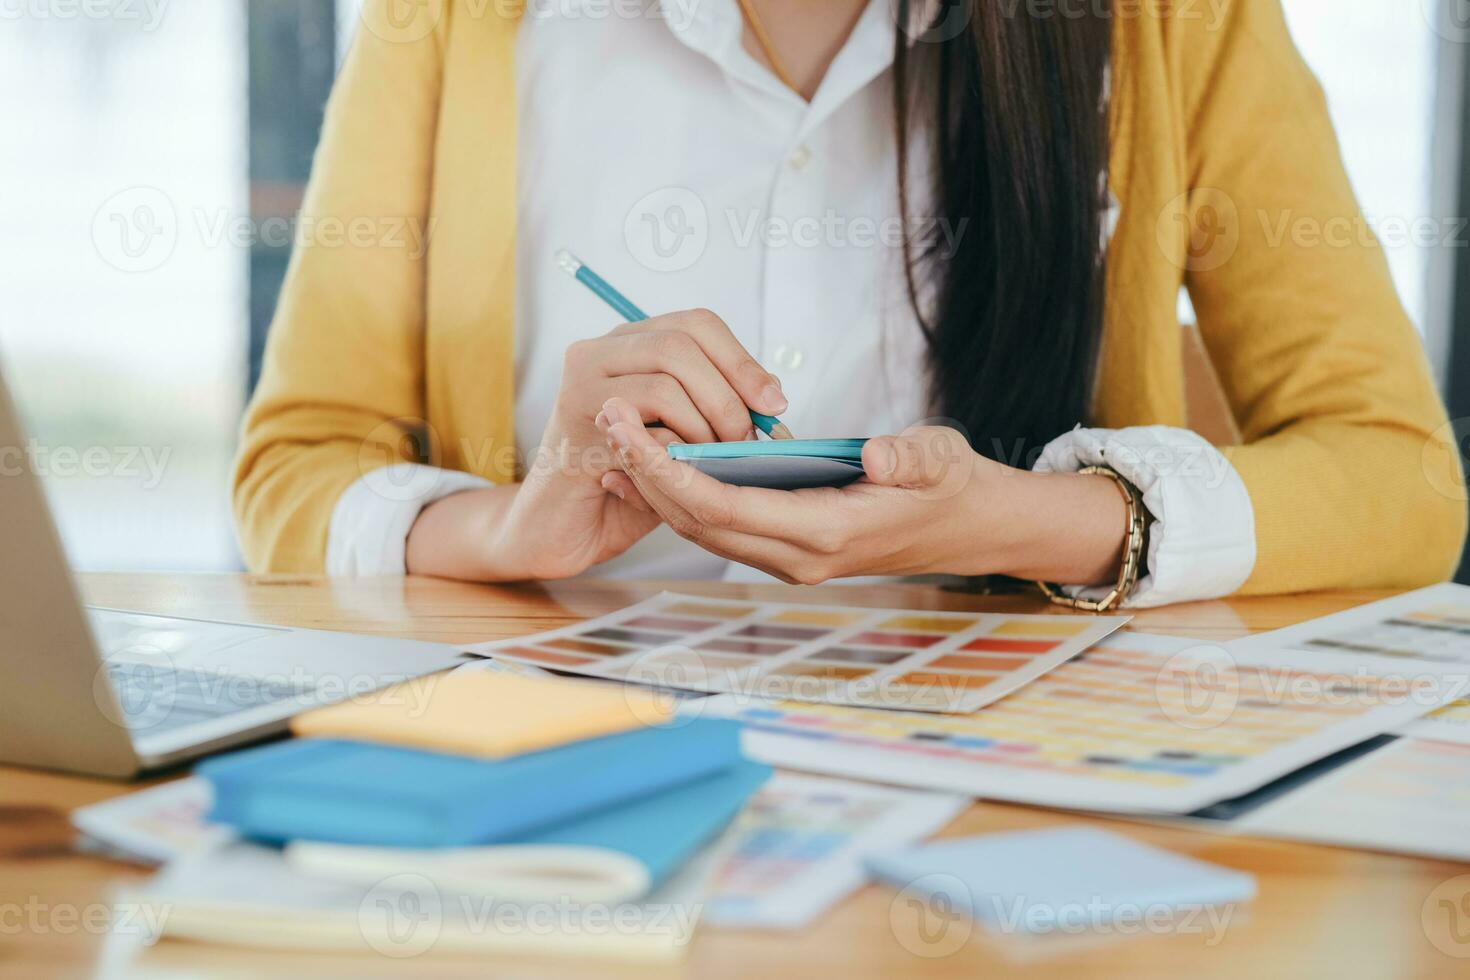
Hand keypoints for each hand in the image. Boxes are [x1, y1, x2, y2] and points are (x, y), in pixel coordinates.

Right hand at [409, 310, 787, 580]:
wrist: (561, 529)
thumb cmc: (625, 488)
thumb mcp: (682, 442)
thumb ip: (716, 412)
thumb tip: (771, 396)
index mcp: (632, 345)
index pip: (698, 324)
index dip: (742, 361)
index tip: (773, 404)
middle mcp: (603, 349)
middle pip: (685, 340)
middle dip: (730, 391)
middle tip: (747, 439)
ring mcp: (584, 375)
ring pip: (670, 371)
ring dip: (708, 420)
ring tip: (715, 459)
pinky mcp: (575, 408)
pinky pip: (648, 409)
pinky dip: (679, 441)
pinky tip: (682, 468)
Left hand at [598, 400, 1128, 585]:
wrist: (971, 528)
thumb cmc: (953, 487)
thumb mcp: (939, 463)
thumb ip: (907, 460)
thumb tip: (876, 459)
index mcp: (827, 535)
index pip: (727, 509)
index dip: (672, 473)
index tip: (631, 431)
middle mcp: (798, 557)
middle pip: (699, 522)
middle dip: (646, 474)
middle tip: (606, 418)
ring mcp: (789, 557)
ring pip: (701, 528)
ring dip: (654, 488)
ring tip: (613, 437)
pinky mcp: (786, 546)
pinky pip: (718, 526)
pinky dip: (679, 499)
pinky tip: (648, 469)